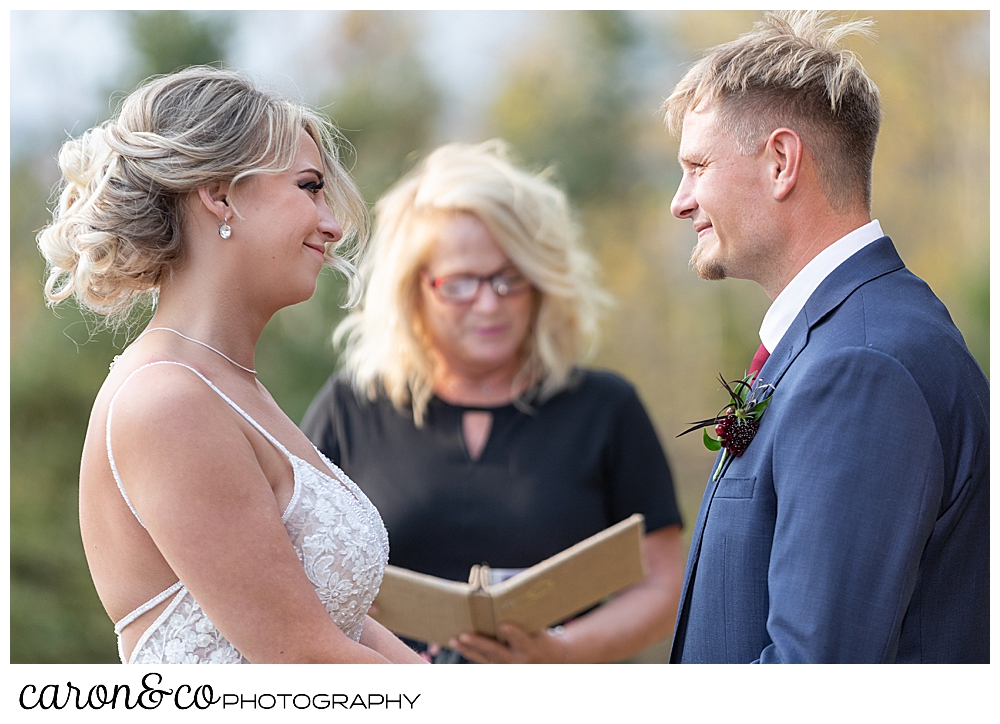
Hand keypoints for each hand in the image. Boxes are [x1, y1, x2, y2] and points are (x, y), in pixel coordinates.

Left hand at [449, 623, 569, 663]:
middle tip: (464, 635)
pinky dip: (469, 652)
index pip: (521, 640)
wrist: (552, 659)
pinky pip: (482, 661)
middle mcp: (518, 660)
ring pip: (485, 658)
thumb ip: (526, 616)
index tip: (502, 625)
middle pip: (496, 651)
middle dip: (479, 643)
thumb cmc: (542, 635)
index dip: (512, 633)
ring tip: (454, 639)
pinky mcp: (500, 668)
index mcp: (531, 647)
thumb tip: (506, 595)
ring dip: (468, 649)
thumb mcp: (540, 627)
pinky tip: (457, 643)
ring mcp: (508, 666)